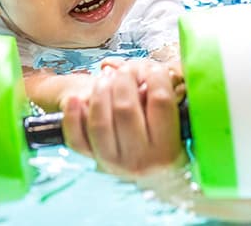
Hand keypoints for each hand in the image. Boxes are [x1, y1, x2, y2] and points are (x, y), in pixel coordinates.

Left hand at [62, 61, 184, 176]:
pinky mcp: (92, 161)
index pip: (160, 101)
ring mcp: (113, 162)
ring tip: (108, 77)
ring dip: (101, 90)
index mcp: (167, 149)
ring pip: (100, 121)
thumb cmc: (168, 145)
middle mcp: (139, 159)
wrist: (155, 182)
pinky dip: (72, 116)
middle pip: (125, 107)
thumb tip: (150, 72)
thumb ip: (168, 100)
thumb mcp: (179, 128)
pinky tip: (74, 98)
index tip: (155, 69)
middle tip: (127, 70)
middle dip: (124, 79)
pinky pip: (76, 139)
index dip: (156, 76)